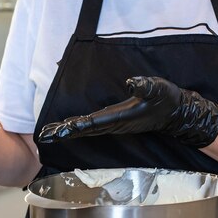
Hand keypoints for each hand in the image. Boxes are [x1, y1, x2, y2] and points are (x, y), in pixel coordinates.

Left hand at [38, 76, 217, 147]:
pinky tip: (66, 127)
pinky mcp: (113, 123)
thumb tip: (132, 81)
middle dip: (62, 133)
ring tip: (47, 133)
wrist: (175, 113)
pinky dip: (75, 128)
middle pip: (82, 129)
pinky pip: (89, 127)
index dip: (74, 126)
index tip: (58, 130)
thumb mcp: (158, 88)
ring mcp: (112, 125)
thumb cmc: (166, 100)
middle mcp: (112, 124)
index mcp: (118, 117)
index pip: (91, 123)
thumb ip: (145, 85)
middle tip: (42, 136)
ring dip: (65, 131)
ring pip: (84, 130)